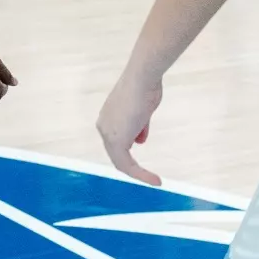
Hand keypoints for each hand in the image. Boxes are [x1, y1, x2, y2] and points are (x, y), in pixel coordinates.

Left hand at [96, 67, 164, 183]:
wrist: (143, 79)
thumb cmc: (145, 88)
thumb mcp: (143, 111)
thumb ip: (139, 126)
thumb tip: (139, 139)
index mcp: (108, 118)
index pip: (116, 140)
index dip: (129, 149)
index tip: (144, 152)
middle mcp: (104, 126)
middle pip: (117, 153)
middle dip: (133, 164)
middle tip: (148, 174)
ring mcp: (108, 134)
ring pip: (121, 161)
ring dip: (138, 172)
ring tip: (154, 179)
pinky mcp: (116, 142)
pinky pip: (127, 165)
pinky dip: (141, 174)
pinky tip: (154, 179)